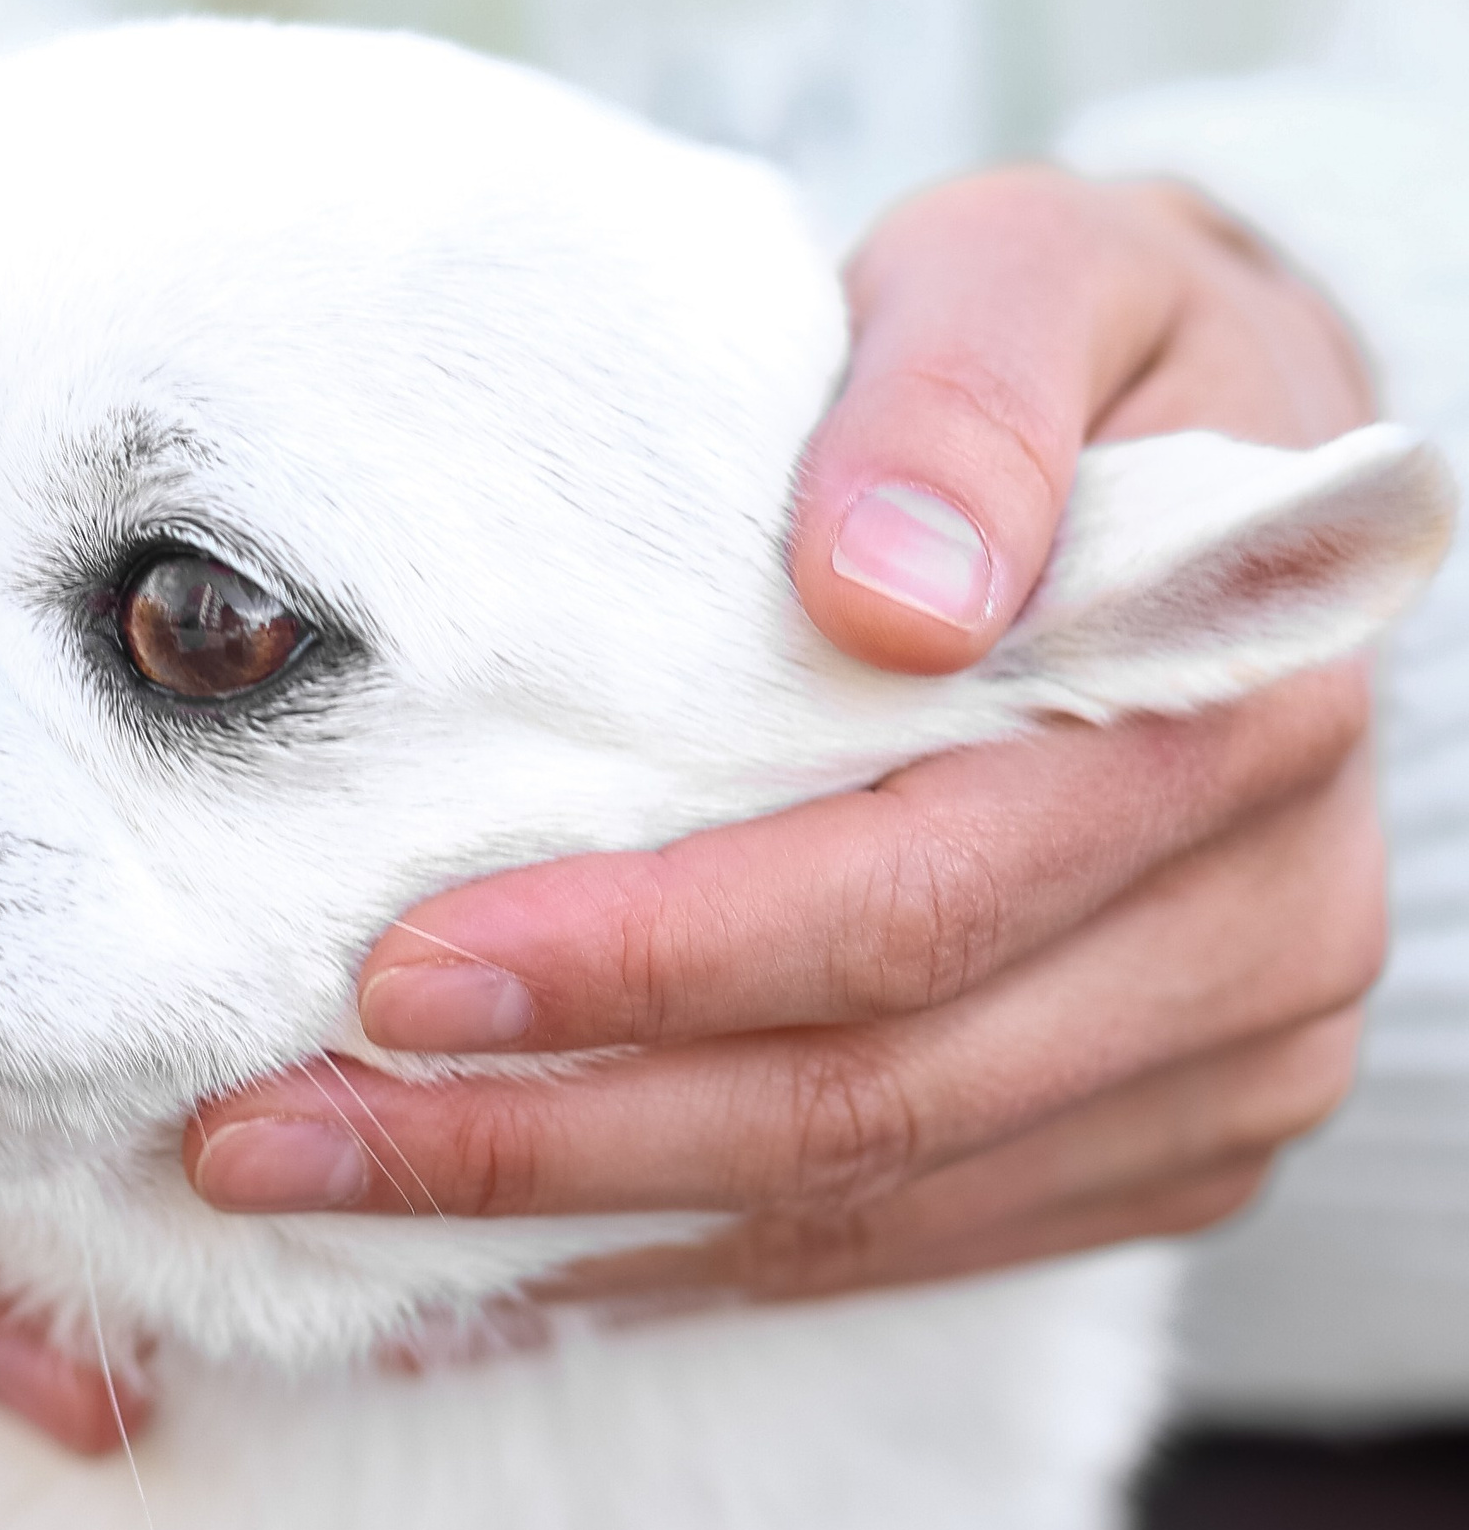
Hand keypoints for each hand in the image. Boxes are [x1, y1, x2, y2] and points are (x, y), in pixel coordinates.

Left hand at [184, 168, 1386, 1305]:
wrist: (1215, 461)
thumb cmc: (1075, 360)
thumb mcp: (1026, 278)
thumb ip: (961, 398)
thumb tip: (887, 592)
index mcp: (1224, 729)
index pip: (900, 903)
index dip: (645, 960)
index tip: (399, 974)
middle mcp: (1255, 933)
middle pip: (861, 1103)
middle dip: (540, 1136)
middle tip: (274, 1134)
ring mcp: (1216, 1065)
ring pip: (857, 1208)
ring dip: (568, 1221)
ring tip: (323, 1186)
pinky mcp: (1151, 1145)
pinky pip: (890, 1249)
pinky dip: (671, 1250)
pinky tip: (483, 1245)